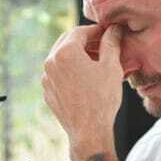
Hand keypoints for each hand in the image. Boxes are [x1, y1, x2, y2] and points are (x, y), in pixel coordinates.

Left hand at [42, 24, 122, 149]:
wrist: (88, 131)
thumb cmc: (102, 98)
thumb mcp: (111, 67)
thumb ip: (111, 43)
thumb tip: (114, 29)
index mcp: (65, 52)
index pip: (81, 31)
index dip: (97, 30)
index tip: (109, 33)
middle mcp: (50, 62)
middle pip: (68, 42)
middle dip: (86, 40)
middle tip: (103, 45)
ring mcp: (46, 78)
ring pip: (61, 57)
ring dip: (78, 55)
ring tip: (97, 61)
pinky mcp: (47, 91)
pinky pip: (58, 73)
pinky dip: (70, 70)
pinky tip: (86, 77)